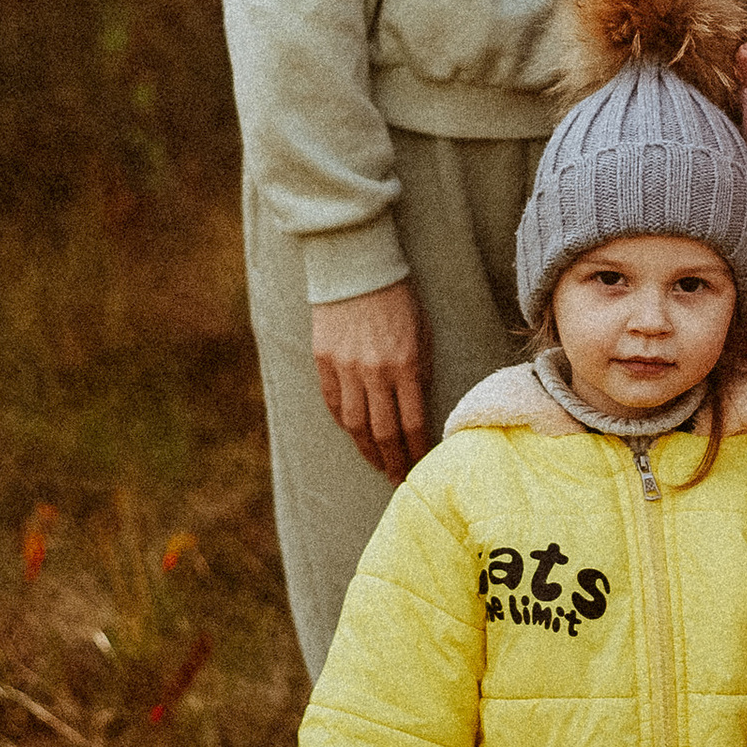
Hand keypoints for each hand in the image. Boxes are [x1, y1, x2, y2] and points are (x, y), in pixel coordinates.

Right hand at [311, 278, 428, 477]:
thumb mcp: (422, 333)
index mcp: (405, 364)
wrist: (356, 267)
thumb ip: (420, 372)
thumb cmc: (398, 298)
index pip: (412, 422)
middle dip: (392, 460)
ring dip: (367, 450)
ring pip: (354, 424)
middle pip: (383, 432)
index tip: (422, 465)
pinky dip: (343, 423)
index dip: (416, 450)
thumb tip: (417, 409)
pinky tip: (354, 434)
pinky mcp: (323, 361)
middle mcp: (374, 372)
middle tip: (398, 479)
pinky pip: (332, 403)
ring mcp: (345, 368)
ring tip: (377, 464)